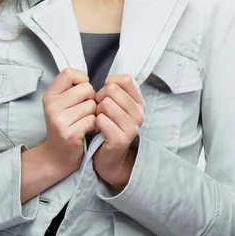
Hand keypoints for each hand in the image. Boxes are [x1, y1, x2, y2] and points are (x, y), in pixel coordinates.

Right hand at [40, 67, 97, 173]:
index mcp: (49, 96)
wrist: (56, 156)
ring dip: (94, 113)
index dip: (81, 79)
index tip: (82, 90)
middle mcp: (52, 106)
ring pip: (92, 105)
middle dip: (91, 98)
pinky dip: (94, 125)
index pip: (69, 73)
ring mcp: (60, 120)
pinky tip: (86, 130)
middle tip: (84, 110)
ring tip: (84, 121)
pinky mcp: (70, 134)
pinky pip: (93, 120)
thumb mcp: (59, 105)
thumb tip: (86, 78)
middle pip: (86, 88)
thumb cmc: (64, 126)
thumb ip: (69, 89)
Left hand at [91, 73, 145, 189]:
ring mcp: (132, 127)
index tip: (107, 95)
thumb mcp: (115, 105)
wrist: (109, 157)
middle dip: (100, 97)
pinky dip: (95, 122)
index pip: (126, 79)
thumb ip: (116, 89)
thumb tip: (109, 80)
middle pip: (112, 89)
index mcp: (139, 103)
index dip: (110, 83)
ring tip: (99, 119)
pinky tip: (98, 129)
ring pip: (106, 103)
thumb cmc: (108, 125)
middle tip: (100, 110)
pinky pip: (101, 119)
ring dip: (97, 111)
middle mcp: (139, 114)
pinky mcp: (120, 139)